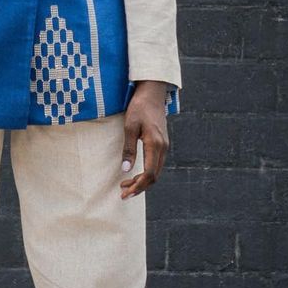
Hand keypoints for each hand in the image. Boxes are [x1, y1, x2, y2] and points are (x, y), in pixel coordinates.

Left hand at [120, 80, 168, 198]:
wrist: (152, 94)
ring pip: (156, 171)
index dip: (138, 186)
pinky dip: (146, 173)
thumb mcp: (129, 127)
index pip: (149, 174)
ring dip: (142, 181)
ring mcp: (164, 146)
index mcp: (155, 145)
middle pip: (154, 176)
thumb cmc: (139, 108)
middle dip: (139, 187)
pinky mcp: (162, 144)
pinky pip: (156, 164)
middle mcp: (163, 148)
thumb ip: (129, 149)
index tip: (125, 193)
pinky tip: (135, 174)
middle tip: (123, 193)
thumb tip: (126, 169)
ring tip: (126, 185)